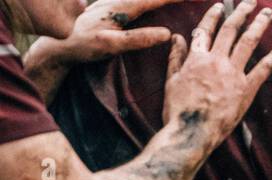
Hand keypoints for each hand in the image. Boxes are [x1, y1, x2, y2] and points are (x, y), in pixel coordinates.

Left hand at [26, 0, 178, 69]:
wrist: (57, 45)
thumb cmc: (83, 47)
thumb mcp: (111, 46)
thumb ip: (138, 39)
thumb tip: (167, 33)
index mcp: (121, 7)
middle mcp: (117, 0)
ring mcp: (111, 2)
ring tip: (177, 0)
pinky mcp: (108, 6)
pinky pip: (135, 0)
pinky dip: (149, 1)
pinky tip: (153, 3)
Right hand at [161, 1, 271, 144]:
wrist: (192, 131)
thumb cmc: (178, 110)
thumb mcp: (171, 80)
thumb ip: (175, 57)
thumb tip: (176, 37)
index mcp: (196, 57)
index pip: (205, 30)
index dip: (213, 16)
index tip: (219, 6)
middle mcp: (216, 60)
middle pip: (230, 29)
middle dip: (240, 12)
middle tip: (250, 1)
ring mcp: (233, 73)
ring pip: (248, 42)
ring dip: (259, 24)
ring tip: (268, 13)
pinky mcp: (247, 89)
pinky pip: (264, 68)